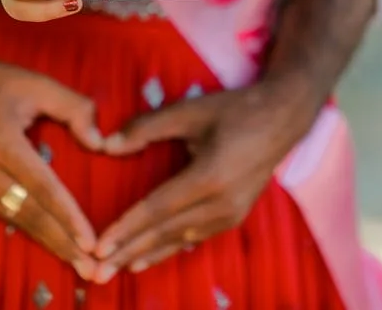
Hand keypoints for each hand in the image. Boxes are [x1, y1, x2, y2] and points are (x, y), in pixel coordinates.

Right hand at [0, 48, 103, 279]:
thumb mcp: (35, 83)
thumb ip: (74, 108)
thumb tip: (101, 142)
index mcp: (1, 142)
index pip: (41, 187)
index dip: (67, 216)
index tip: (90, 239)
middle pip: (30, 214)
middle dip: (63, 243)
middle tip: (93, 268)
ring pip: (18, 220)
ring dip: (50, 243)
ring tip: (79, 263)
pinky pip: (7, 215)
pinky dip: (33, 232)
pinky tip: (55, 244)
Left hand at [90, 75, 325, 282]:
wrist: (283, 119)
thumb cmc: (235, 110)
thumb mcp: (189, 110)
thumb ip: (147, 127)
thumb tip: (106, 145)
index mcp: (210, 177)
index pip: (157, 209)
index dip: (126, 229)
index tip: (99, 246)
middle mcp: (222, 203)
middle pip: (165, 232)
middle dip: (129, 252)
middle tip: (98, 272)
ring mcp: (232, 213)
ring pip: (180, 239)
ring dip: (147, 254)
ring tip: (118, 269)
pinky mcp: (236, 216)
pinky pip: (196, 236)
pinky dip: (170, 248)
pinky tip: (149, 256)